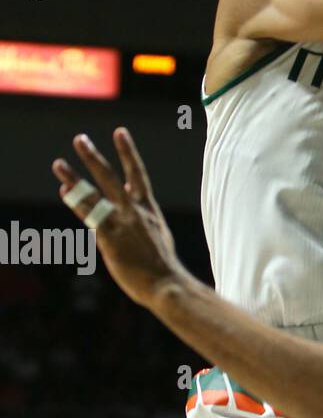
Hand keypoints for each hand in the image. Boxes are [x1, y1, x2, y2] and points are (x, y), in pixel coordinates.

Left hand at [53, 128, 184, 307]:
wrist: (169, 285)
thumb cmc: (164, 269)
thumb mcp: (157, 239)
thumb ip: (141, 225)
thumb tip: (131, 220)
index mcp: (149, 211)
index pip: (137, 175)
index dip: (128, 152)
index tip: (119, 132)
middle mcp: (135, 212)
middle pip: (111, 178)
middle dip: (94, 158)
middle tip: (80, 139)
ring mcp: (122, 224)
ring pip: (95, 195)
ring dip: (74, 178)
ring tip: (58, 163)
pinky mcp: (111, 238)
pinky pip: (90, 216)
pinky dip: (76, 203)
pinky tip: (64, 192)